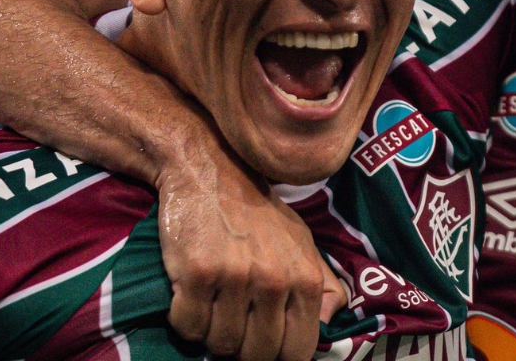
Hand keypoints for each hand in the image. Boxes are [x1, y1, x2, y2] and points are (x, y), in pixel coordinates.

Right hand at [157, 154, 325, 360]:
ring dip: (213, 334)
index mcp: (303, 278)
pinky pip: (188, 327)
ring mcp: (235, 278)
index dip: (280, 356)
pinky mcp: (197, 274)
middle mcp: (273, 280)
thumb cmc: (259, 214)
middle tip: (235, 325)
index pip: (298, 351)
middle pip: (258, 355)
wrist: (211, 173)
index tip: (265, 346)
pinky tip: (192, 296)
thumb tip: (330, 323)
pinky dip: (185, 320)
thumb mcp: (302, 243)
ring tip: (213, 306)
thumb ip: (322, 285)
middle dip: (244, 349)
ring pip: (220, 344)